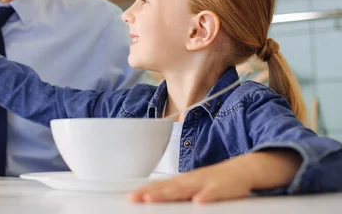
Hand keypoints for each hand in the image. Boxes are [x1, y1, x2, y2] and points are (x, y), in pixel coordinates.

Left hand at [129, 161, 253, 203]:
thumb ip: (177, 193)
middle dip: (150, 194)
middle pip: (167, 188)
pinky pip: (213, 193)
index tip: (130, 198)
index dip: (145, 192)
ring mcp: (205, 183)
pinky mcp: (222, 188)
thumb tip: (156, 199)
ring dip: (169, 194)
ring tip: (152, 199)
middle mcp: (190, 180)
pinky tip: (198, 202)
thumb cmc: (214, 181)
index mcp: (183, 182)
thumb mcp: (193, 187)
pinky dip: (206, 197)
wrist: (241, 170)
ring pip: (185, 189)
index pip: (160, 187)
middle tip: (135, 198)